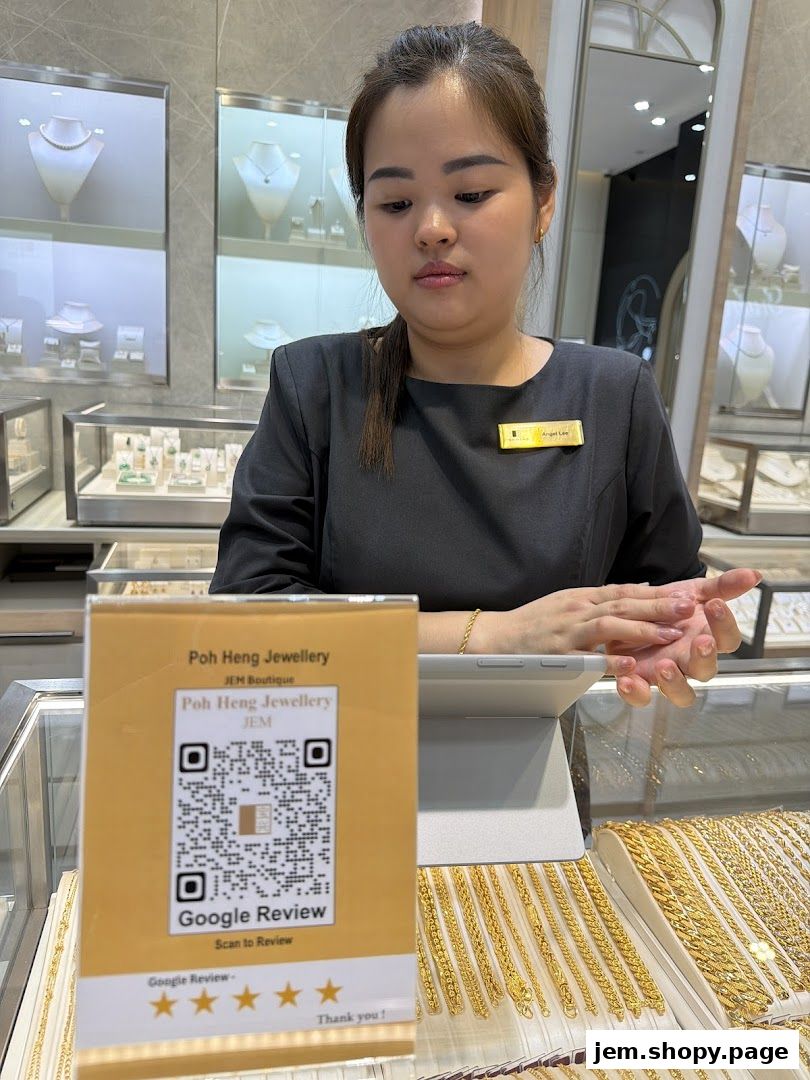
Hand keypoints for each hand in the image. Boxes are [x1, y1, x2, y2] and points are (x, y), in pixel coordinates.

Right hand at [477, 583, 700, 679]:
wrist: (495, 638)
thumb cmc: (534, 624)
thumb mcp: (568, 603)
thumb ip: (602, 600)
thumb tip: (640, 591)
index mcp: (583, 597)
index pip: (626, 591)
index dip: (658, 592)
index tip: (688, 593)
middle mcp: (578, 609)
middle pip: (624, 603)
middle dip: (659, 606)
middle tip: (690, 607)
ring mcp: (568, 631)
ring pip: (610, 625)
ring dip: (642, 629)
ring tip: (671, 633)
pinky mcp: (557, 655)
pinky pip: (587, 657)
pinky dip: (609, 660)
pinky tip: (631, 665)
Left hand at [607, 568, 759, 707]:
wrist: (631, 612)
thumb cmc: (669, 607)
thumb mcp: (693, 591)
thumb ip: (721, 586)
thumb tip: (754, 574)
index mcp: (706, 638)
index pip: (728, 640)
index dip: (725, 626)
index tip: (714, 604)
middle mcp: (689, 660)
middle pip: (707, 670)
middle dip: (705, 657)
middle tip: (701, 641)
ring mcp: (666, 673)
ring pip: (679, 692)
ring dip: (674, 683)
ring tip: (663, 665)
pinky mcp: (639, 680)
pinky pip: (641, 696)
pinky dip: (635, 692)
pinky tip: (626, 680)